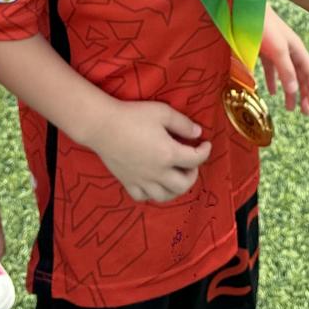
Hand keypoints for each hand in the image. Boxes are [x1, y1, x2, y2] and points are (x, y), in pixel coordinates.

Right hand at [88, 99, 211, 201]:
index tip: (205, 143)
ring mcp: (142, 180)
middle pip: (184, 185)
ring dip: (175, 188)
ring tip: (175, 175)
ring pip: (165, 196)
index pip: (196, 159)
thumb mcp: (162, 112)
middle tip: (191, 162)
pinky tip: (153, 182)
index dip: (205, 151)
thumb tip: (198, 132)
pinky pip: (143, 197)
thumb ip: (183, 123)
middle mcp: (158, 172)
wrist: (102, 125)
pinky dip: (152, 193)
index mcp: (169, 154)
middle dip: (193, 174)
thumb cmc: (132, 115)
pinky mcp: (128, 182)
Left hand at [257, 5, 308, 114]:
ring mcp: (276, 50)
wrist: (244, 8)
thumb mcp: (278, 49)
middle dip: (304, 94)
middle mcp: (289, 50)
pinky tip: (271, 92)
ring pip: (287, 75)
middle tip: (304, 112)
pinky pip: (272, 70)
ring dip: (289, 91)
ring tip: (289, 107)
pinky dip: (273, 82)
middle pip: (301, 75)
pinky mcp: (263, 50)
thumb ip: (286, 69)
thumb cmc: (263, 25)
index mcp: (296, 49)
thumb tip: (294, 90)